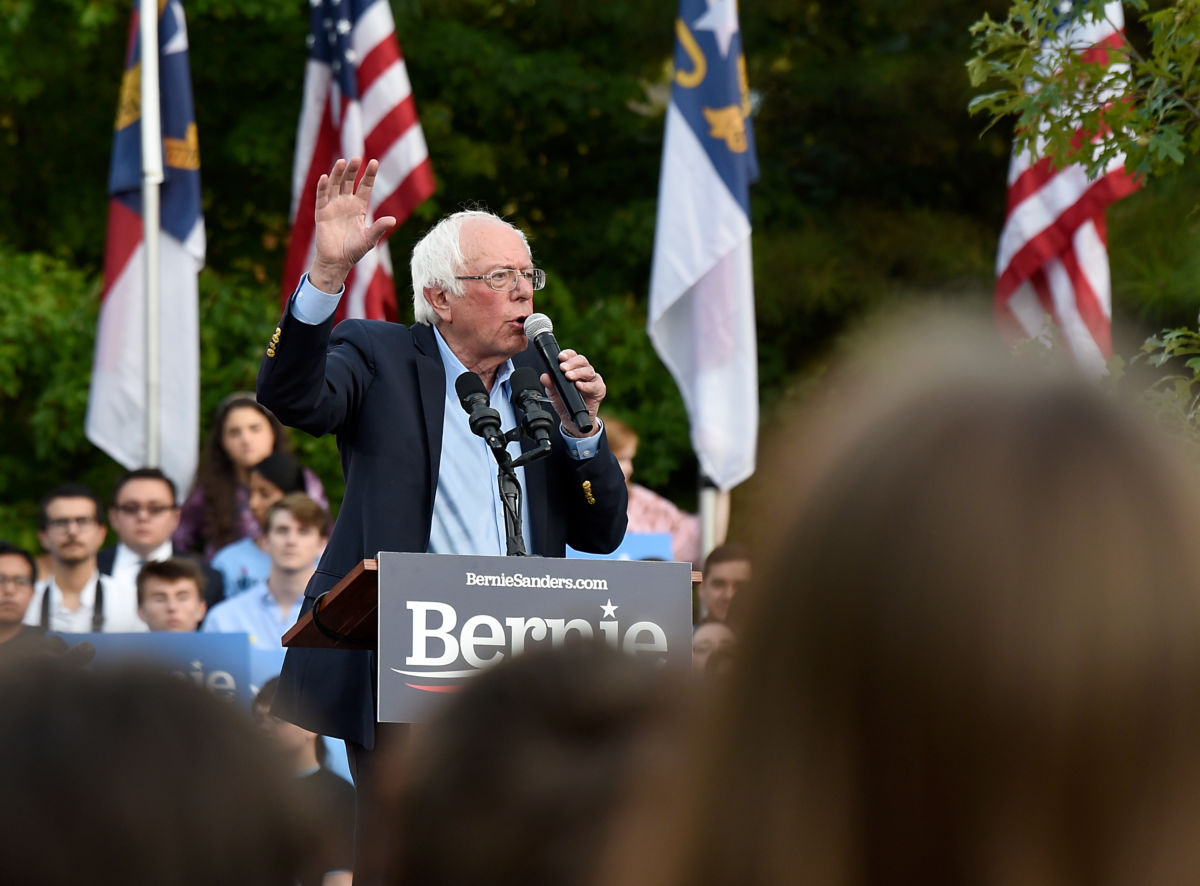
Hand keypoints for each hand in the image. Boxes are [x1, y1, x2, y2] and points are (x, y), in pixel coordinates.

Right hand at [307, 157, 396, 292]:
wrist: (337, 261)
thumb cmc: (354, 250)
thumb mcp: (369, 238)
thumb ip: (379, 228)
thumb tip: (393, 220)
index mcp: (358, 206)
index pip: (365, 186)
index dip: (369, 175)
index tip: (375, 162)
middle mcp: (345, 202)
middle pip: (349, 181)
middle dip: (353, 170)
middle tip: (358, 157)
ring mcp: (333, 206)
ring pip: (335, 185)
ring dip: (337, 173)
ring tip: (343, 162)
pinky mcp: (321, 212)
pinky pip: (321, 197)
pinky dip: (322, 187)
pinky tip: (324, 177)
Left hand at [541, 349, 604, 437]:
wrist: (572, 420)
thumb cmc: (564, 402)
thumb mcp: (553, 393)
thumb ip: (549, 384)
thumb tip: (545, 376)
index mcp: (573, 368)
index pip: (572, 356)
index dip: (567, 354)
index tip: (560, 357)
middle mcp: (584, 371)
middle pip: (581, 360)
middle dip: (571, 363)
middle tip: (563, 368)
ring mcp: (593, 380)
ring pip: (588, 370)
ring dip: (578, 373)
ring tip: (569, 376)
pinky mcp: (599, 389)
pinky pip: (595, 385)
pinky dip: (586, 385)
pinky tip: (579, 386)